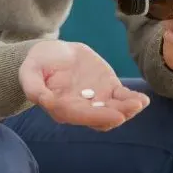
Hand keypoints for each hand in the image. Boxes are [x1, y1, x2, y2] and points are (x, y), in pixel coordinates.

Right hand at [18, 41, 149, 130]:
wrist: (52, 54)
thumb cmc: (38, 64)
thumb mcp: (29, 72)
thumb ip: (33, 87)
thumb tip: (45, 101)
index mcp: (61, 107)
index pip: (79, 115)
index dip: (97, 117)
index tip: (114, 116)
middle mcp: (81, 109)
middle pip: (100, 118)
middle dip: (116, 114)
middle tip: (131, 108)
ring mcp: (96, 100)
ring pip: (114, 110)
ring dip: (127, 109)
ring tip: (139, 103)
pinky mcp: (107, 89)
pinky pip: (122, 97)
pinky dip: (132, 99)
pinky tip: (143, 99)